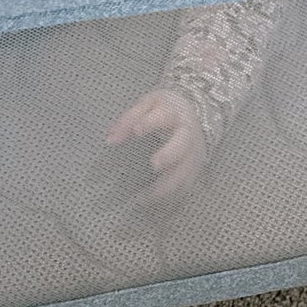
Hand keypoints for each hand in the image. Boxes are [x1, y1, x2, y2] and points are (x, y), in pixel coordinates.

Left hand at [105, 88, 208, 208]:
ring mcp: (193, 153)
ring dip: (166, 186)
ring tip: (142, 198)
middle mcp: (187, 134)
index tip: (136, 131)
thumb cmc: (166, 109)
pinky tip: (151, 203)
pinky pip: (185, 187)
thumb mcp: (147, 104)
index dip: (150, 123)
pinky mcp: (195, 169)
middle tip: (153, 165)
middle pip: (182, 145)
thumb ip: (128, 119)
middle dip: (169, 155)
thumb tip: (110, 140)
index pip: (164, 116)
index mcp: (175, 113)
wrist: (196, 115)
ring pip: (184, 172)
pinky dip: (170, 197)